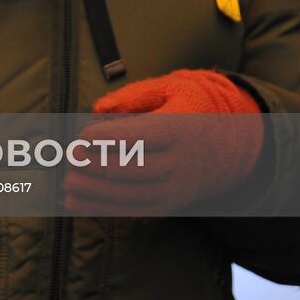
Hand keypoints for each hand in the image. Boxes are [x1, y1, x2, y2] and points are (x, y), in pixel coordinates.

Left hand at [64, 69, 263, 216]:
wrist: (231, 145)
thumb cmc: (192, 107)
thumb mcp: (171, 87)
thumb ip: (133, 95)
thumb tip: (98, 108)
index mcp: (180, 128)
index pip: (142, 136)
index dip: (109, 137)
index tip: (81, 135)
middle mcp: (181, 162)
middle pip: (136, 169)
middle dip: (99, 165)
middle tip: (70, 158)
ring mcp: (177, 188)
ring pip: (134, 195)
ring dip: (97, 193)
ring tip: (68, 184)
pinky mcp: (170, 205)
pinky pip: (134, 212)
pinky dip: (104, 210)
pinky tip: (76, 205)